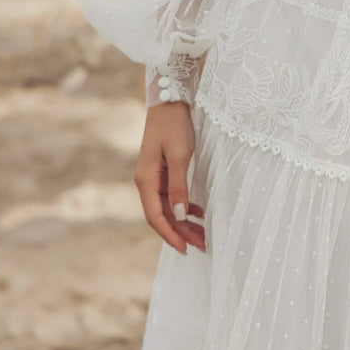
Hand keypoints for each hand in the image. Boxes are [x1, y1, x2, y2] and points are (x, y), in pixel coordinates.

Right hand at [134, 102, 204, 252]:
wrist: (169, 100)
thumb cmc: (174, 126)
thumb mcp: (180, 156)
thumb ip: (179, 186)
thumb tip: (181, 215)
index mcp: (146, 180)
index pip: (156, 216)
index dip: (170, 234)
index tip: (185, 249)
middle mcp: (146, 182)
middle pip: (163, 215)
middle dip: (181, 232)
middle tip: (202, 246)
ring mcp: (154, 177)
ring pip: (168, 208)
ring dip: (185, 222)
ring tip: (203, 235)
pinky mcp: (163, 172)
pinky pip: (172, 197)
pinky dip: (185, 207)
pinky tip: (199, 214)